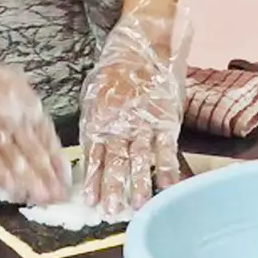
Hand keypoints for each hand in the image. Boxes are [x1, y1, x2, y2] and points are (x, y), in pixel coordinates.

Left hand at [78, 9, 185, 217]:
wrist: (143, 45)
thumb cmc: (115, 72)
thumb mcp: (93, 95)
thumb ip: (94, 124)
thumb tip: (92, 155)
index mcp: (99, 119)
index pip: (94, 156)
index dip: (93, 180)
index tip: (90, 202)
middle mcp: (120, 125)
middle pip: (116, 162)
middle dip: (113, 189)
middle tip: (111, 212)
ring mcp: (144, 123)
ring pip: (140, 160)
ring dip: (139, 185)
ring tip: (136, 207)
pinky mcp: (166, 120)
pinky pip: (167, 148)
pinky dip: (167, 168)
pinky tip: (168, 187)